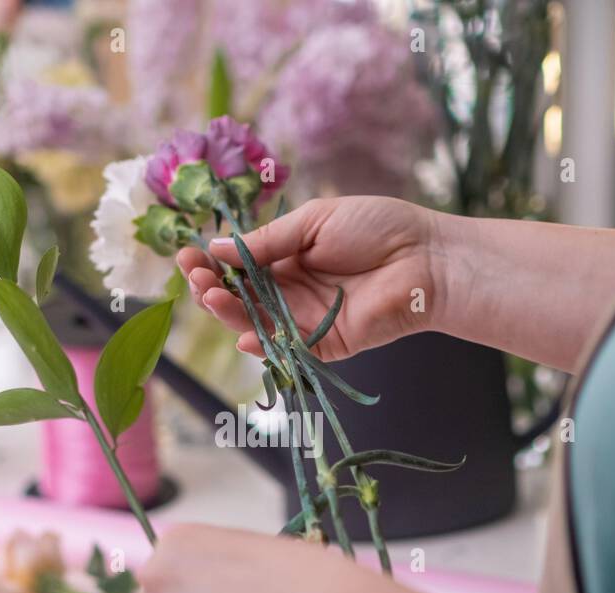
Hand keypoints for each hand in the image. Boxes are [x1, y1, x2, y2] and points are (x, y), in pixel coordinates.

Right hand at [177, 197, 448, 361]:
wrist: (426, 258)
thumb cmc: (378, 228)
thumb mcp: (314, 221)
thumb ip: (267, 240)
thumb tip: (217, 249)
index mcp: (289, 257)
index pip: (238, 266)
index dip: (211, 262)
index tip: (188, 254)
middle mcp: (292, 291)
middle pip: (240, 297)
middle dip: (212, 287)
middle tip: (194, 276)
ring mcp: (306, 319)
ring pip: (256, 322)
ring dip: (228, 312)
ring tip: (209, 295)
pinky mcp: (325, 344)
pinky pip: (287, 349)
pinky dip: (264, 346)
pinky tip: (244, 335)